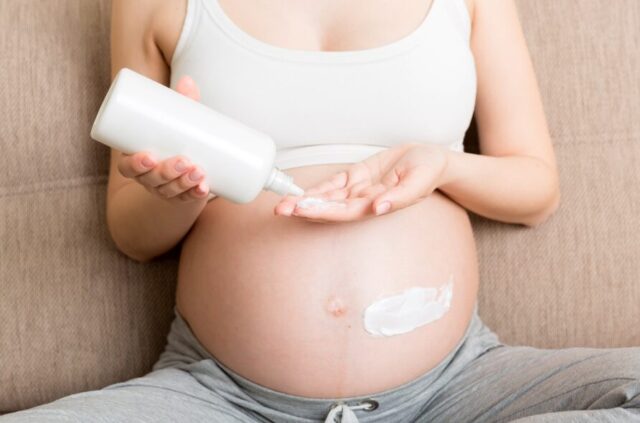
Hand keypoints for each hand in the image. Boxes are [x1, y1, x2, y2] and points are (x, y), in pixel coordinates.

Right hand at [116, 75, 214, 203]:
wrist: (179, 168)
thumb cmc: (170, 138)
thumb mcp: (173, 122)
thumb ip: (180, 103)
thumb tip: (187, 80)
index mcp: (137, 161)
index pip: (128, 168)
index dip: (136, 164)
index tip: (150, 156)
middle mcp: (148, 179)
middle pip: (153, 180)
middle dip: (168, 172)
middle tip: (184, 160)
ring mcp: (165, 190)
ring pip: (170, 190)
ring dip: (184, 183)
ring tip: (199, 171)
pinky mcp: (183, 196)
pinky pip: (187, 200)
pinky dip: (196, 195)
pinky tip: (204, 189)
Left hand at [274, 143, 448, 222]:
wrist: (429, 159)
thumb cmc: (427, 171)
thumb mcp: (418, 181)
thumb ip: (399, 197)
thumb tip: (378, 209)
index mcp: (377, 205)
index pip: (345, 212)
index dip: (323, 210)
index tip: (303, 209)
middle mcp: (364, 202)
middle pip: (330, 208)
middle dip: (306, 208)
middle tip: (282, 209)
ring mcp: (358, 190)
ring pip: (327, 198)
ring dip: (305, 200)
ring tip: (282, 203)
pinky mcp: (355, 177)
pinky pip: (333, 184)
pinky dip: (316, 188)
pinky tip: (298, 192)